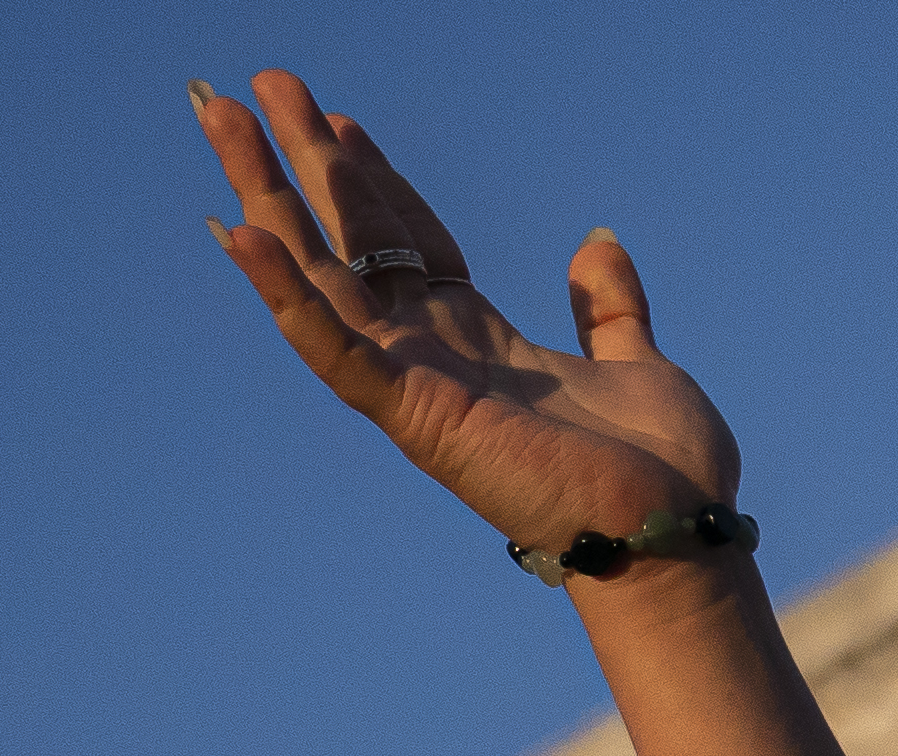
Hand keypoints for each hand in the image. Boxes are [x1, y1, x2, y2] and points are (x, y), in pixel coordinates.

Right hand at [189, 71, 737, 565]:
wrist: (679, 531)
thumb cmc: (662, 469)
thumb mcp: (638, 362)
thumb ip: (609, 309)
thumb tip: (598, 244)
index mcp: (480, 342)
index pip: (411, 245)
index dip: (376, 180)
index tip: (339, 119)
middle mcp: (435, 358)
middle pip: (351, 242)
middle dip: (304, 160)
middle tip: (259, 82)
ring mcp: (417, 386)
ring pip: (320, 278)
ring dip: (266, 195)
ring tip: (219, 115)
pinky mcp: (416, 418)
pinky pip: (336, 351)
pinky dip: (288, 297)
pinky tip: (243, 234)